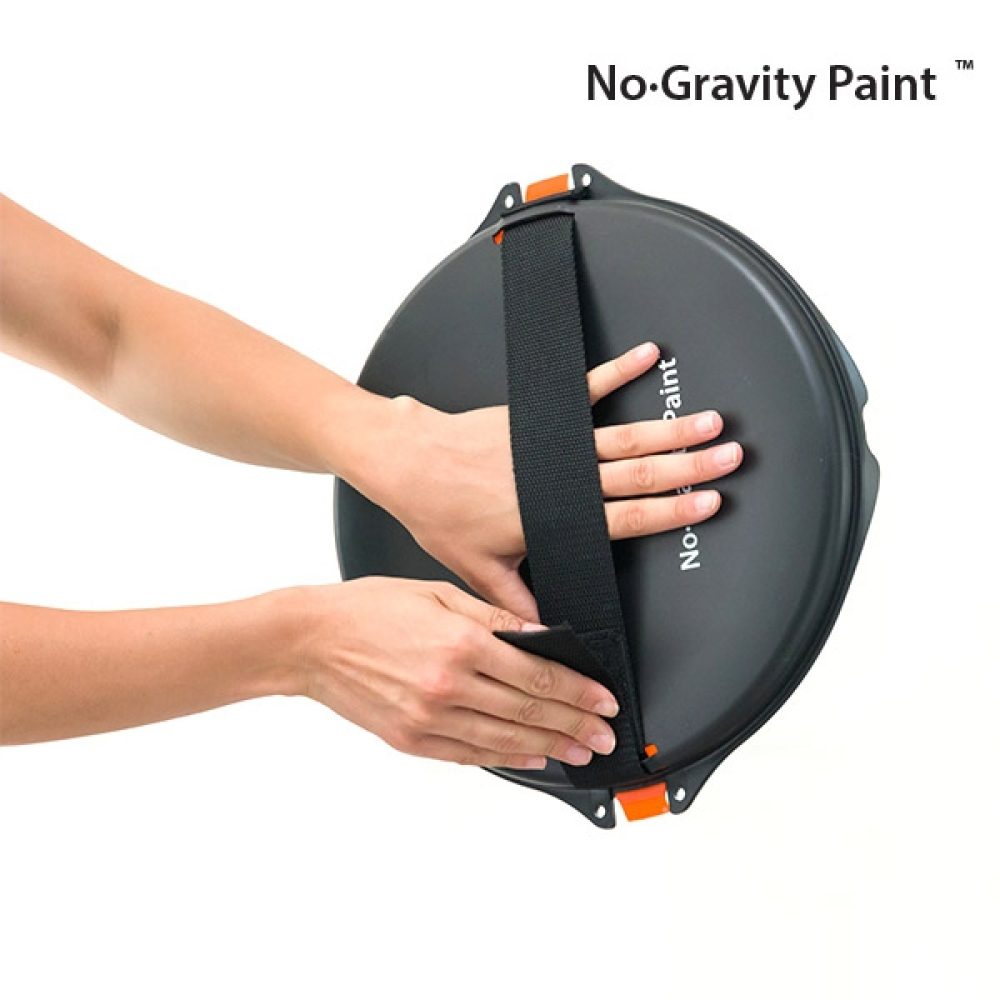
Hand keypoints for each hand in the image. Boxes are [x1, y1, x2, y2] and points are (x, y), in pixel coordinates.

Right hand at [294, 578, 619, 768]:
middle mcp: (448, 685)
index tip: (603, 700)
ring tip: (581, 751)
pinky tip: (532, 757)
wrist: (311, 640)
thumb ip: (493, 617)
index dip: (578, 691)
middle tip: (605, 734)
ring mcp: (429, 718)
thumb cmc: (368, 610)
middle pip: (529, 710)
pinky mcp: (412, 739)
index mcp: (460, 644)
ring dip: (550, 746)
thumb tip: (539, 634)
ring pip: (506, 738)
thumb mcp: (439, 594)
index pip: (538, 674)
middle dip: (575, 723)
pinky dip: (507, 757)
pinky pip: (470, 754)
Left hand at [372, 342, 742, 619]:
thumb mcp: (478, 571)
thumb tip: (543, 634)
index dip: (673, 510)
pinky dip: (618, 371)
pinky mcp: (537, 412)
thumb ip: (517, 603)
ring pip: (624, 435)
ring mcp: (552, 440)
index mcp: (554, 516)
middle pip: (640, 472)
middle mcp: (561, 477)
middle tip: (730, 457)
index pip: (628, 515)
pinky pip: (585, 388)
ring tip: (708, 420)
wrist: (409, 462)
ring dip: (669, 428)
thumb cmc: (440, 512)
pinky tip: (645, 356)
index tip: (709, 503)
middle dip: (690, 466)